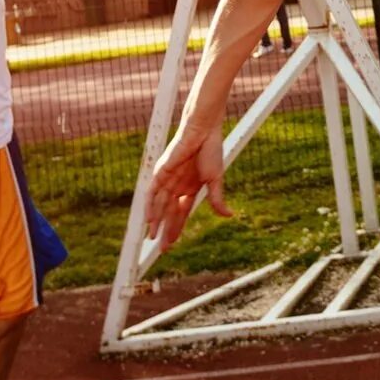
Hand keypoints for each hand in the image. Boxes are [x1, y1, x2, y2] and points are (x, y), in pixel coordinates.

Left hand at [145, 122, 232, 251]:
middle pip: (169, 213)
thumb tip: (229, 216)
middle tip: (161, 249)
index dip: (177, 229)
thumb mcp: (215, 180)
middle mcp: (177, 186)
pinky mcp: (161, 171)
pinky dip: (150, 205)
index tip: (172, 244)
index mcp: (190, 188)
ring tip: (152, 237)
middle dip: (165, 230)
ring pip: (159, 205)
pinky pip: (152, 191)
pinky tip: (149, 219)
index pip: (181, 213)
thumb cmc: (211, 151)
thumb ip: (217, 199)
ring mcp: (168, 179)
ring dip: (156, 221)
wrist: (204, 131)